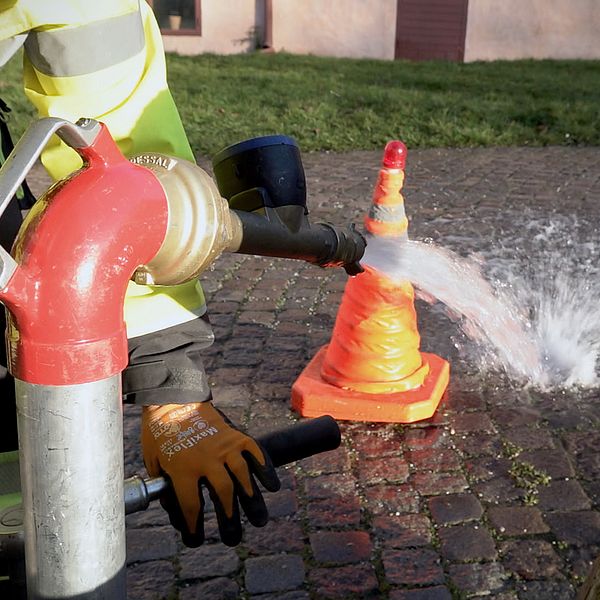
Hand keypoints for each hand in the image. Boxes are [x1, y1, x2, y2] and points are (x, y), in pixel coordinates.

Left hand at [141, 401, 279, 546]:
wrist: (173, 399)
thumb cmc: (159, 432)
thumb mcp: (154, 463)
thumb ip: (166, 488)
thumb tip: (177, 513)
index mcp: (183, 468)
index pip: (192, 507)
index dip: (194, 528)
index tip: (195, 540)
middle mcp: (208, 459)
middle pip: (223, 496)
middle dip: (229, 520)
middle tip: (232, 539)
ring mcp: (225, 446)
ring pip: (242, 478)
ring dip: (252, 501)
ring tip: (259, 520)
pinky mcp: (236, 435)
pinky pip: (255, 453)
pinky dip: (265, 469)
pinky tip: (271, 486)